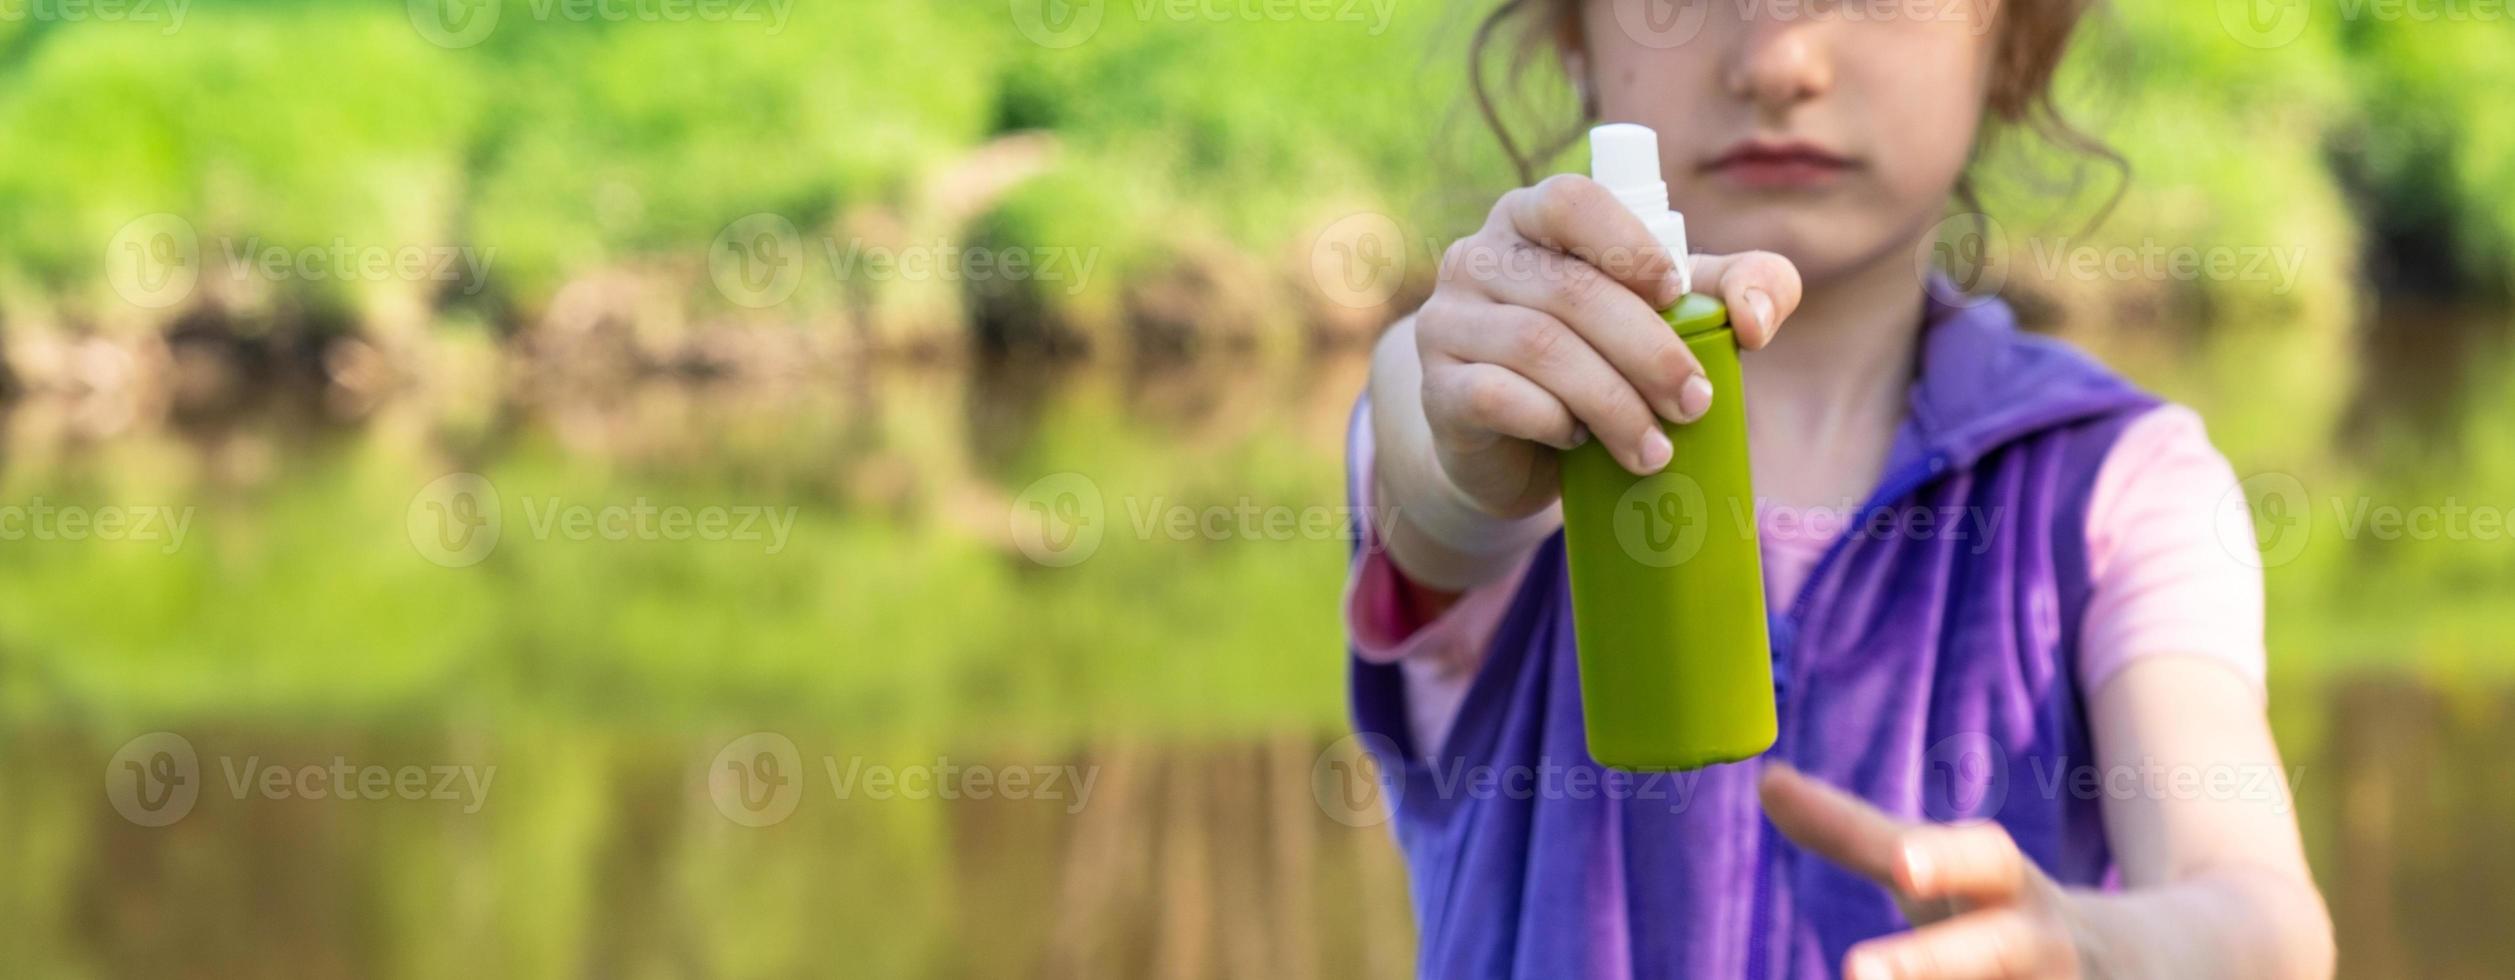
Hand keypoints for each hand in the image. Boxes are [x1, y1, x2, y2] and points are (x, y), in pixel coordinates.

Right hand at [1413, 174, 1800, 518]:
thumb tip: (1757, 320)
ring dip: (1613, 401)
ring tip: (1655, 448)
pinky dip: (1554, 421)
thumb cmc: (1601, 361)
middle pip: (1571, 291)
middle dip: (1648, 351)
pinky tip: (1580, 442)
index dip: (1628, 244)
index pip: (1571, 201)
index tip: (1675, 294)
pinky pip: (1499, 397)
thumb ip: (1733, 289)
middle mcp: (1476, 258)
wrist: (1515, 449)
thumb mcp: (1673, 315)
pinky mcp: (1437, 390)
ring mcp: (1446, 322)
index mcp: (1530, 219)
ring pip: (1540, 348)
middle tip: (1695, 403)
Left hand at [1759, 764, 2092, 979]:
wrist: (2135, 965)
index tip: (1903, 864)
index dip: (1947, 859)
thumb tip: (1766, 780)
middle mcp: (2043, 946)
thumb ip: (1853, 834)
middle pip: (2000, 953)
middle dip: (1934, 962)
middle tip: (1858, 970)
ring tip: (1861, 978)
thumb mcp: (1936, 870)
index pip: (1988, 858)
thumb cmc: (1993, 909)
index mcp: (2009, 886)